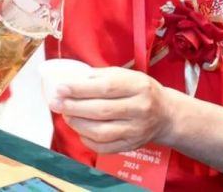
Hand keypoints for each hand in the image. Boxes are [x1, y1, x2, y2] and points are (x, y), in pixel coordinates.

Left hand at [51, 67, 174, 152]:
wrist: (166, 114)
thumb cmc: (141, 91)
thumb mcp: (127, 75)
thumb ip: (102, 76)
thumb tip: (71, 79)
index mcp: (138, 86)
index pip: (105, 87)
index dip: (80, 89)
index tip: (60, 89)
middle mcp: (140, 108)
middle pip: (101, 110)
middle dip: (73, 107)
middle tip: (55, 103)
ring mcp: (137, 129)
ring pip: (101, 131)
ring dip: (78, 124)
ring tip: (66, 116)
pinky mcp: (132, 145)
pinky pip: (105, 147)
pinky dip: (88, 140)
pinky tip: (80, 131)